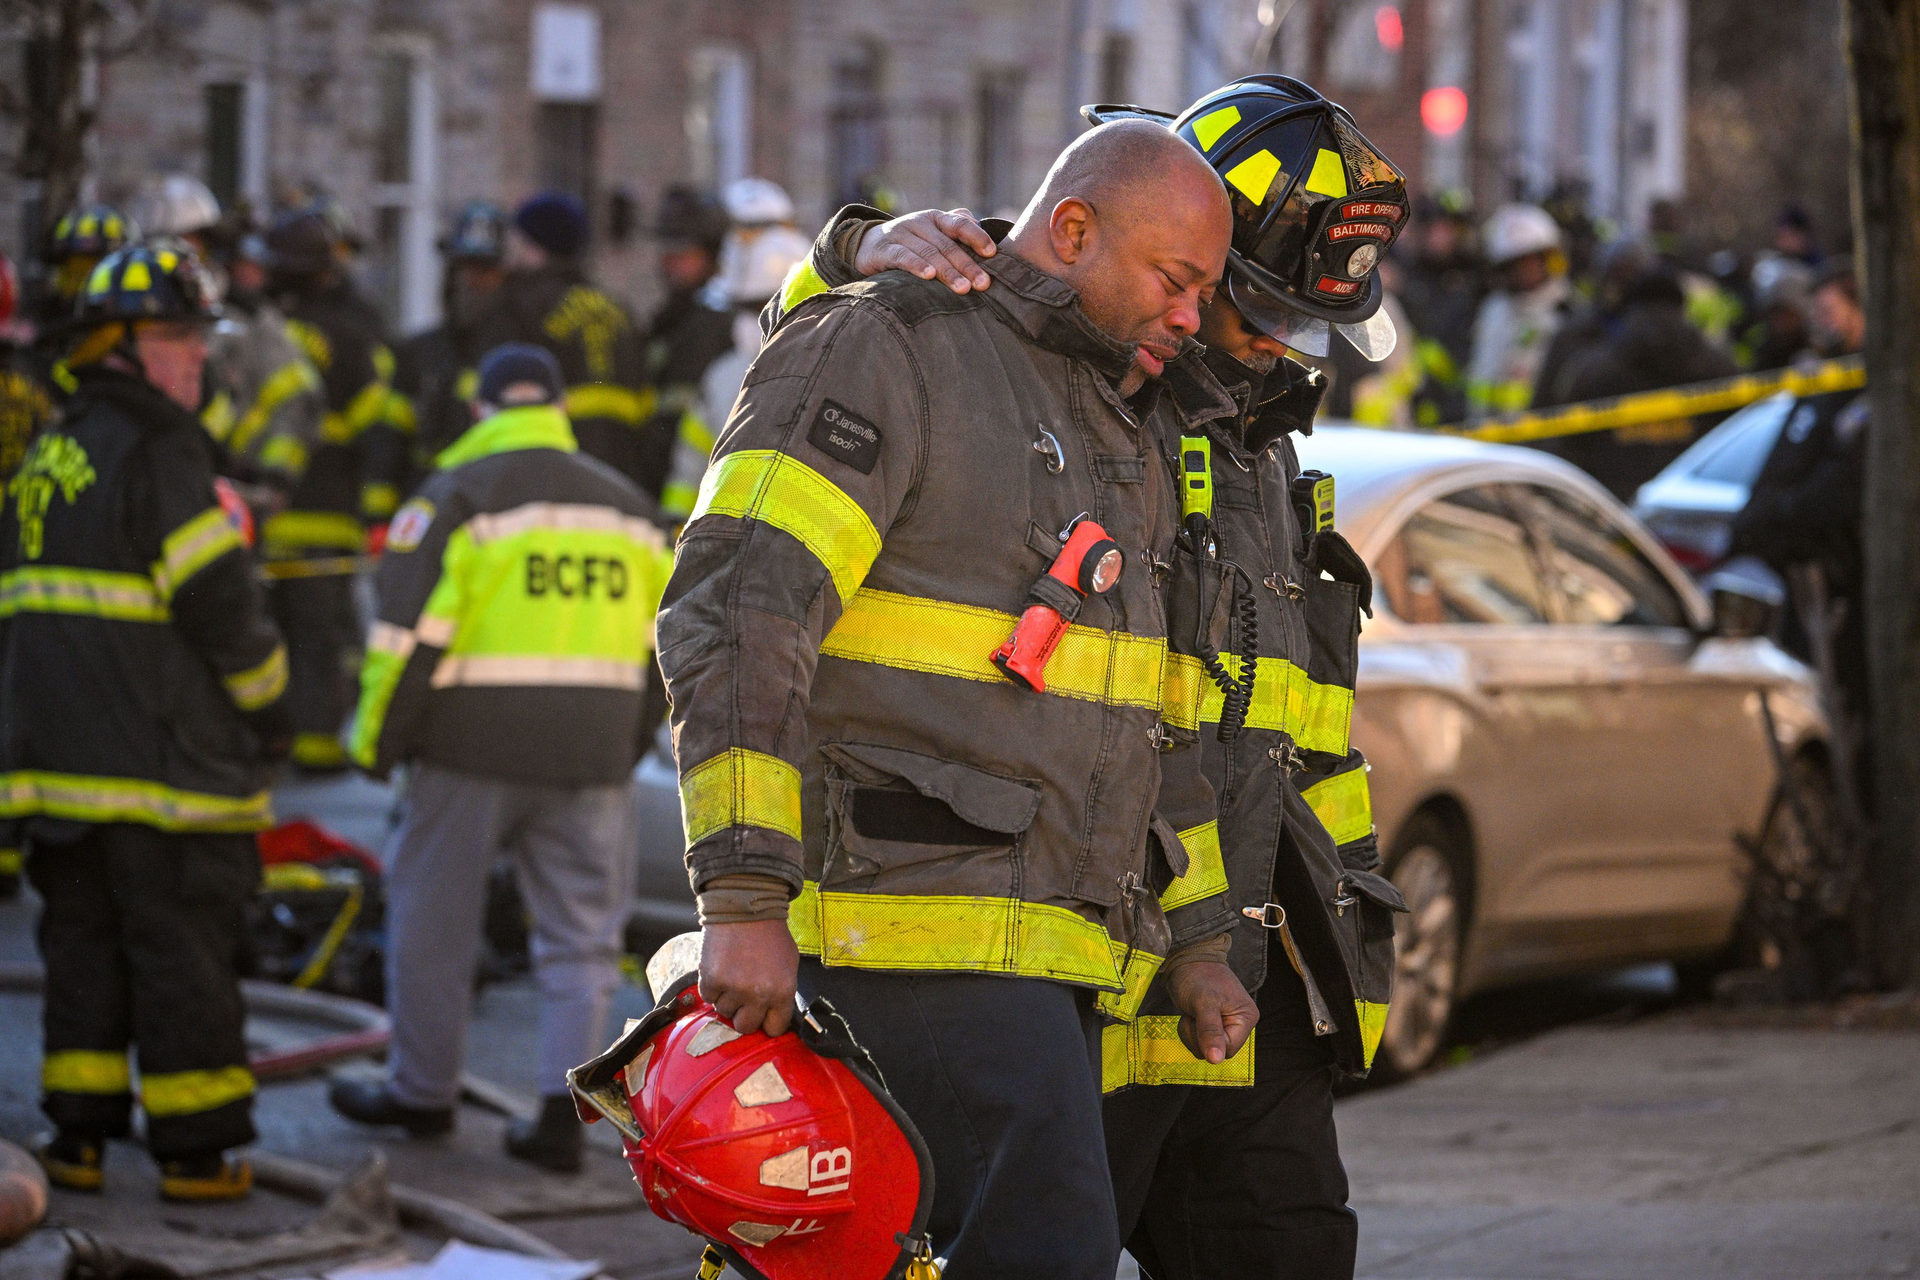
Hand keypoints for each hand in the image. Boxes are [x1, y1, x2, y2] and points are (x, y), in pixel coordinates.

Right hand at [698, 919, 799, 1035]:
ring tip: (733, 975)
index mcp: (782, 991)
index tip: (762, 1016)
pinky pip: (708, 997)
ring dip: (727, 998)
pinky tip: (721, 969)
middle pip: (746, 1027)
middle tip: (744, 996)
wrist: (745, 908)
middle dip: (744, 1014)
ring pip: (724, 1011)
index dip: (767, 1022)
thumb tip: (774, 1014)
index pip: (774, 1029)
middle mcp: (758, 994)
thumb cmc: (769, 934)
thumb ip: (782, 992)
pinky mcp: (711, 979)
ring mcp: (733, 988)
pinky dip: (712, 987)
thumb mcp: (789, 965)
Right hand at [853, 209, 995, 293]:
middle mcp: (920, 222)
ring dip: (947, 271)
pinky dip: (916, 265)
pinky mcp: (885, 249)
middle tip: (983, 284)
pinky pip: (903, 256)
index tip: (992, 253)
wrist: (868, 245)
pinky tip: (928, 276)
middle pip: (947, 244)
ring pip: (929, 252)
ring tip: (963, 289)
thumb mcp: (933, 233)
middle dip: (967, 265)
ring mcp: (902, 234)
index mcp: (936, 219)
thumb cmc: (911, 243)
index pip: (960, 224)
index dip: (977, 237)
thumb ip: (957, 229)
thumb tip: (984, 229)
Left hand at [1166, 960, 1258, 1064]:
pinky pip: (1199, 1042)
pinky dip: (1190, 1032)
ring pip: (1206, 1049)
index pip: (1228, 1050)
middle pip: (1218, 1052)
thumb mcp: (1204, 1004)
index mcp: (1246, 1018)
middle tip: (1194, 1015)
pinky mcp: (1211, 1025)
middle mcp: (1239, 1024)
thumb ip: (1210, 1032)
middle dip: (1199, 1037)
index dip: (1209, 1041)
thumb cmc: (1197, 977)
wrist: (1185, 959)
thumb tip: (1216, 1060)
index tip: (1199, 1021)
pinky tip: (1190, 1015)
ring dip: (1192, 1035)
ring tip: (1193, 1013)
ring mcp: (1225, 1025)